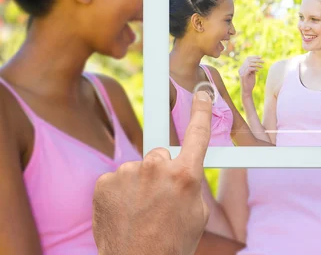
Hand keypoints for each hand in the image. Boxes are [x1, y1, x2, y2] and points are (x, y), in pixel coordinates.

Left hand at [92, 91, 212, 254]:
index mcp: (185, 175)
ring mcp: (128, 173)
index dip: (201, 111)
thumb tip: (182, 168)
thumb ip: (190, 182)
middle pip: (161, 155)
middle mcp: (156, 168)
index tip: (202, 93)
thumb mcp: (197, 213)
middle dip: (162, 171)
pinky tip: (124, 211)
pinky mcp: (105, 182)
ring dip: (140, 183)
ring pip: (138, 169)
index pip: (197, 133)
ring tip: (140, 211)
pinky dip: (120, 191)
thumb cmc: (172, 243)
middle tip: (159, 199)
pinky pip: (118, 178)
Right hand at [238, 56, 263, 95]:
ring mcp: (241, 72)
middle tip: (263, 61)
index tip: (261, 57)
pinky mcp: (243, 75)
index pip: (247, 59)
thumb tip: (256, 63)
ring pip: (249, 64)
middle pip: (248, 60)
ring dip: (257, 64)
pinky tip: (258, 71)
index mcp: (242, 68)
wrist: (247, 92)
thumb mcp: (252, 75)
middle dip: (257, 59)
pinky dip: (255, 68)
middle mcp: (241, 69)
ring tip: (262, 66)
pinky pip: (249, 69)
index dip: (254, 57)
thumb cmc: (250, 84)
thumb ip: (253, 69)